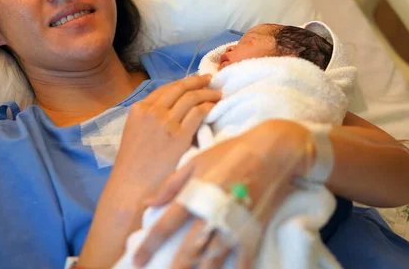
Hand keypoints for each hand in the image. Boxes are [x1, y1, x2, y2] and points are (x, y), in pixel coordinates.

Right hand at [110, 74, 221, 203]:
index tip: (195, 81)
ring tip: (217, 94)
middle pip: (180, 88)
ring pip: (192, 98)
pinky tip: (215, 108)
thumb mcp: (135, 133)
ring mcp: (166, 123)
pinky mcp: (180, 136)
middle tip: (210, 80)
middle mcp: (152, 111)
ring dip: (207, 93)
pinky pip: (199, 113)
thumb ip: (150, 118)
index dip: (183, 82)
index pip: (166, 89)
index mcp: (139, 109)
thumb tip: (172, 111)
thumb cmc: (133, 167)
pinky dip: (209, 107)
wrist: (131, 189)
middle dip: (197, 82)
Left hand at [132, 119, 312, 268]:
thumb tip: (147, 203)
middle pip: (187, 252)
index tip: (136, 261)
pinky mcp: (253, 232)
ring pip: (212, 261)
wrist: (272, 152)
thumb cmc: (231, 152)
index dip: (148, 246)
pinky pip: (241, 261)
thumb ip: (171, 184)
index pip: (164, 227)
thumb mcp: (196, 161)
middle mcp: (211, 215)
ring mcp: (233, 226)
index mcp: (194, 196)